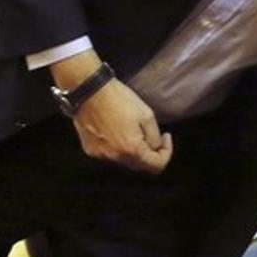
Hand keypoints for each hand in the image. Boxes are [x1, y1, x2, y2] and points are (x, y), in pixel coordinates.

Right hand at [50, 51, 171, 172]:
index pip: (157, 166)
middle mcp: (114, 157)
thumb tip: (155, 148)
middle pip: (140, 165)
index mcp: (131, 150)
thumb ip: (154, 137)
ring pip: (125, 160)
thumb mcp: (147, 115)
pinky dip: (117, 147)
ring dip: (133, 150)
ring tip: (132, 129)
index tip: (165, 136)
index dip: (166, 152)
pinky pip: (110, 154)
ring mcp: (100, 155)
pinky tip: (116, 129)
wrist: (89, 90)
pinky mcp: (90, 149)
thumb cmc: (119, 100)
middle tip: (151, 133)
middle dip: (150, 151)